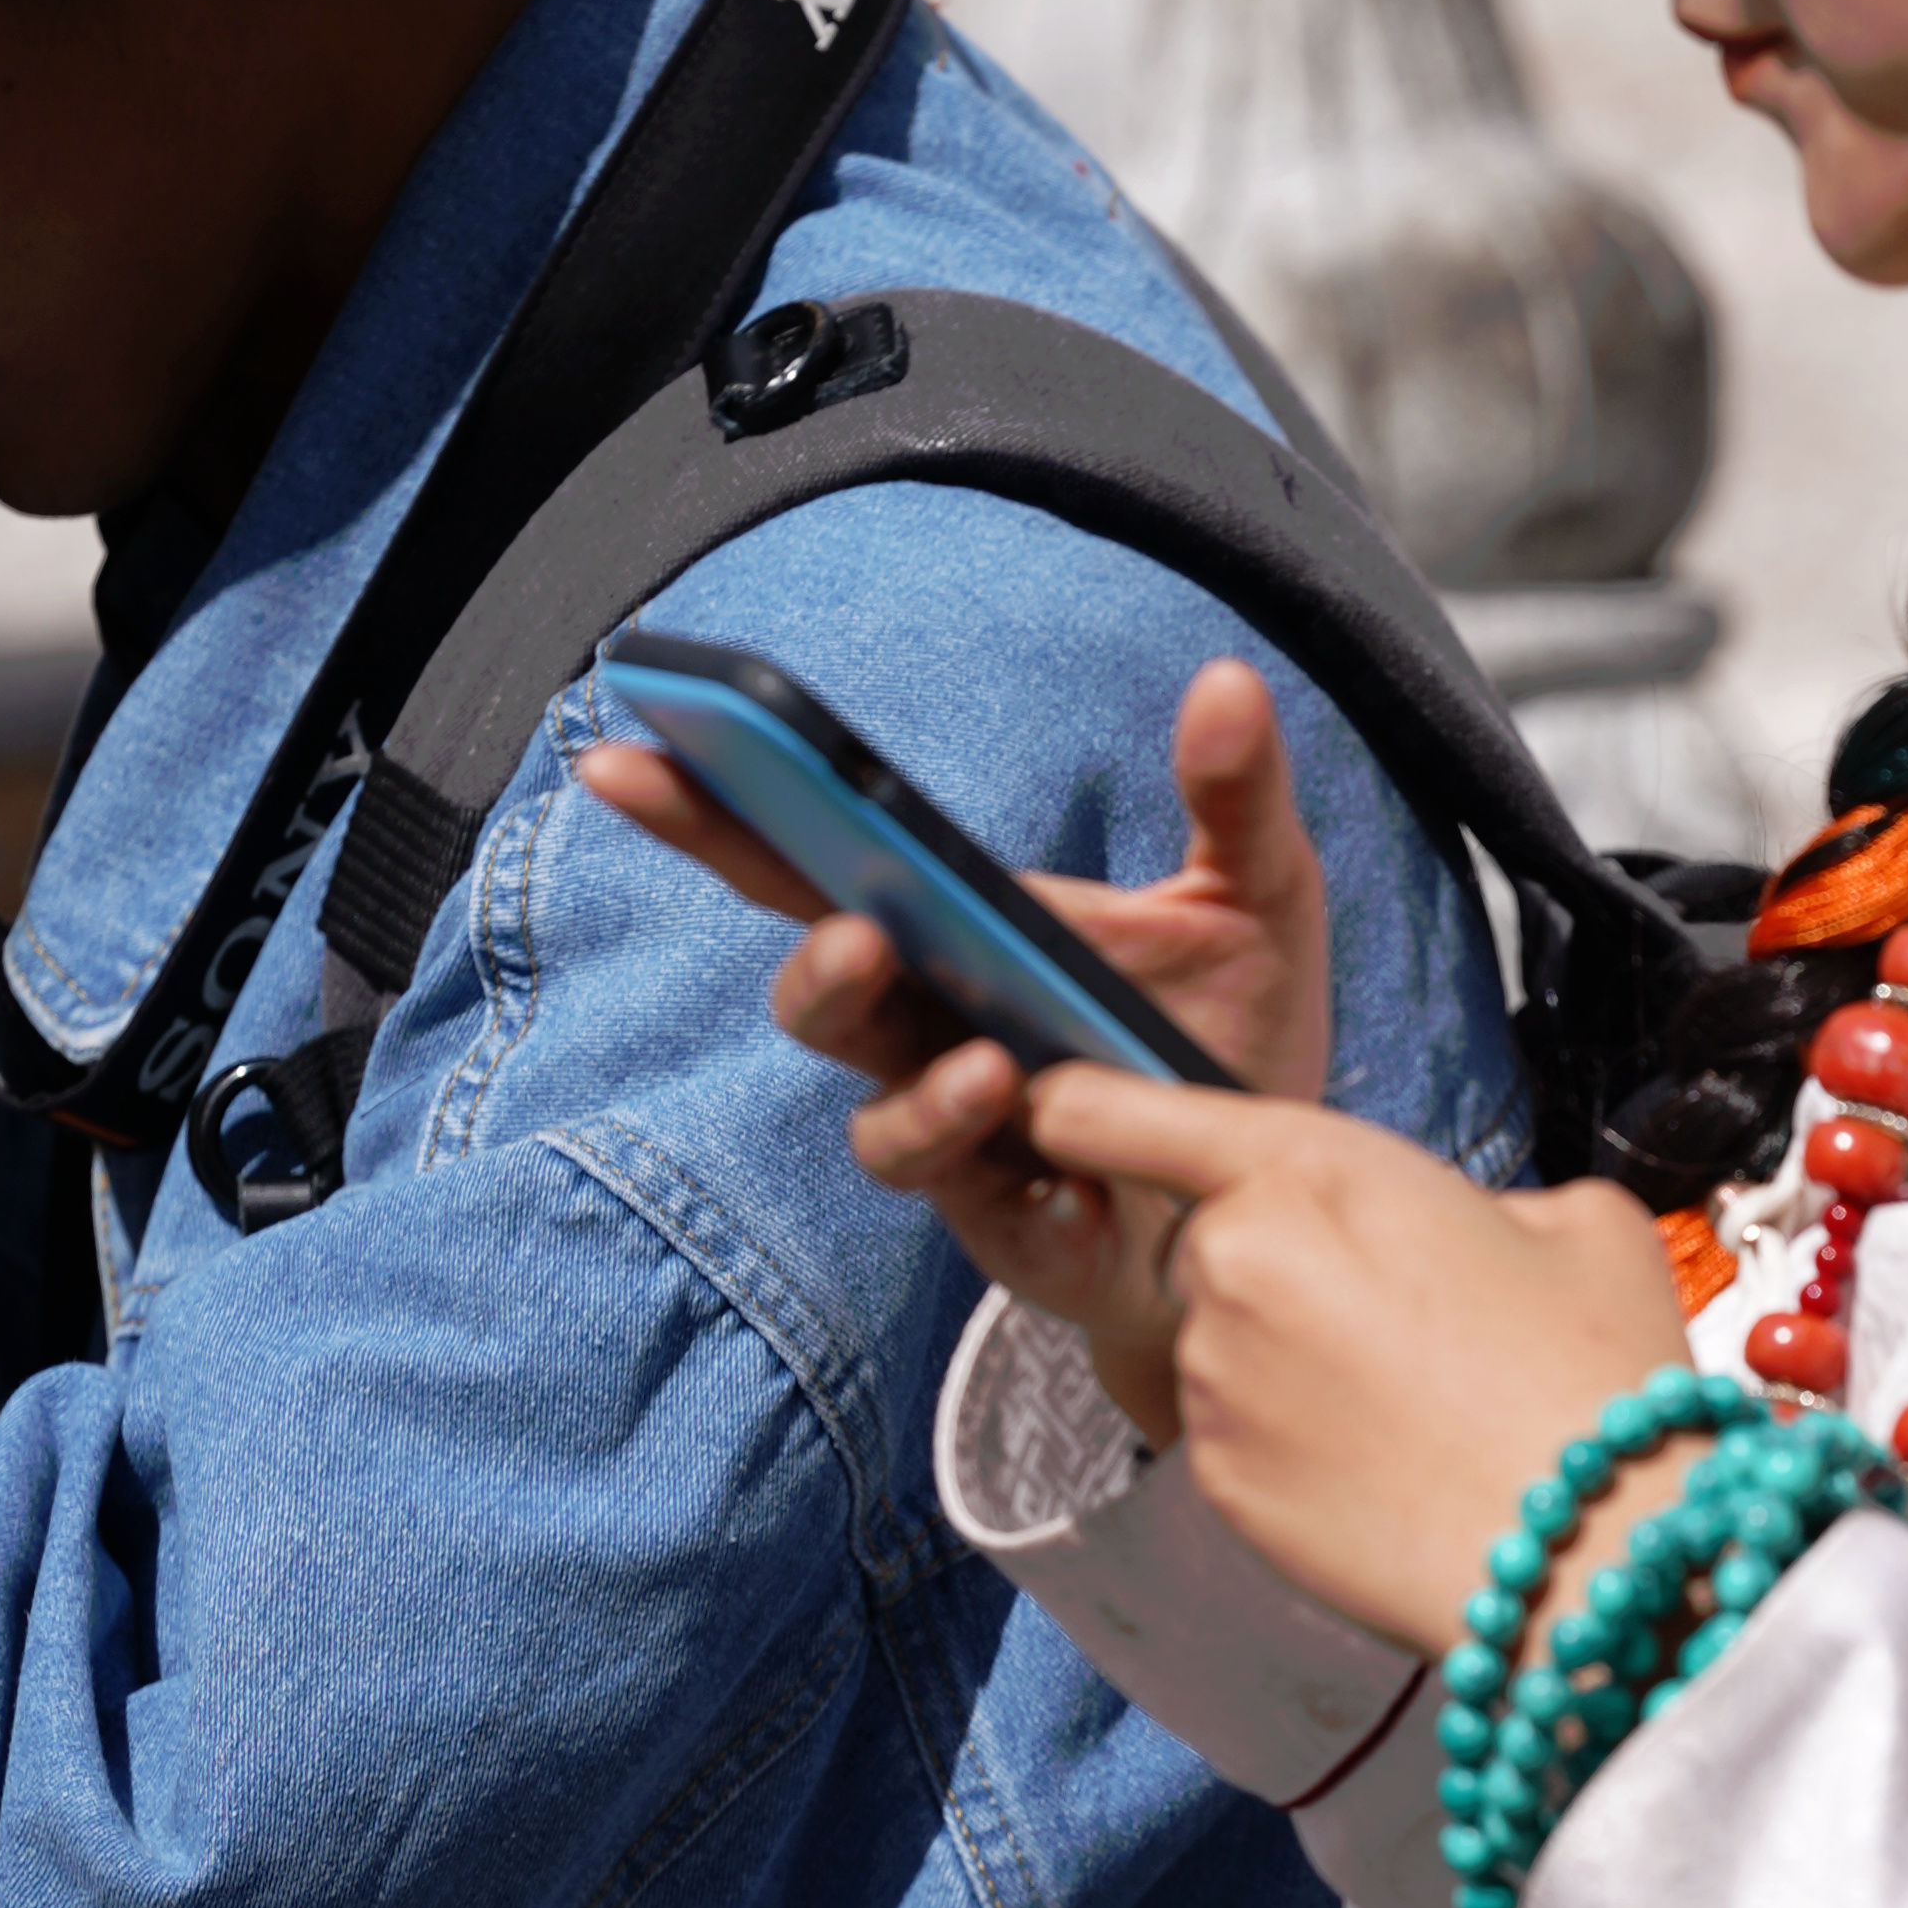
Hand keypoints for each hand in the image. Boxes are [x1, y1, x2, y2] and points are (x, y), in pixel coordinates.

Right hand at [581, 659, 1329, 1444]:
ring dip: (903, 1075)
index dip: (714, 815)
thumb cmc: (1235, 1043)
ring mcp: (962, 1133)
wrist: (1278, 1200)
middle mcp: (932, 1030)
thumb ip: (1236, 798)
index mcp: (956, 933)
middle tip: (851, 928)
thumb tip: (1229, 682)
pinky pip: (972, 1199)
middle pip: (816, 989)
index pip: (811, 865)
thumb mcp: (1261, 900)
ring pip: (872, 1108)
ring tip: (969, 1046)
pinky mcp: (1012, 1224)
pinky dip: (989, 1158)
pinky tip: (1036, 1131)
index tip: (628, 754)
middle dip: (812, 959)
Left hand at [996, 1065, 1694, 1659]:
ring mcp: (1214, 1383)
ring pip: (1226, 1346)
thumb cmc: (1593, 1374)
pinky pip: (1236, 1438)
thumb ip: (1480, 1197)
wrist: (1589, 1551)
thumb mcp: (1579, 1222)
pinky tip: (1388, 1469)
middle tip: (1401, 1318)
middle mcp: (1231, 1266)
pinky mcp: (1218, 1483)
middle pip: (1209, 1242)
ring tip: (1416, 1407)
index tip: (1051, 1107)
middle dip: (1280, 1266)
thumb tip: (1458, 1232)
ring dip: (1292, 1362)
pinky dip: (1294, 1447)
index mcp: (1307, 1169)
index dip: (1075, 1106)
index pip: (1120, 1112)